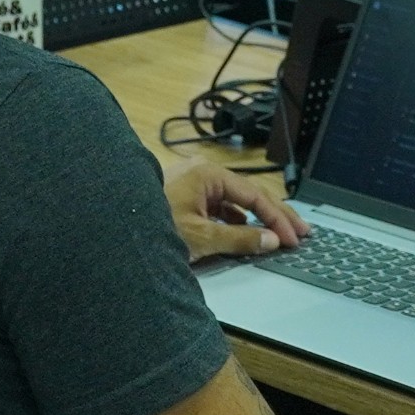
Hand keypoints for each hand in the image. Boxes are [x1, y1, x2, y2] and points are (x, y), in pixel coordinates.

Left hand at [166, 161, 306, 259]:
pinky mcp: (184, 198)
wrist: (112, 231)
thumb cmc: (152, 226)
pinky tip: (245, 233)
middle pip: (249, 195)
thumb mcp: (201, 237)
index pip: (255, 196)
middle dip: (276, 216)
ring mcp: (192, 184)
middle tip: (301, 233)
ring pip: (234, 202)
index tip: (293, 238)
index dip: (278, 219)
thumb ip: (240, 238)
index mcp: (209, 174)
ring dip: (256, 219)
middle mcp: (202, 174)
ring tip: (278, 235)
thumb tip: (270, 241)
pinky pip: (218, 207)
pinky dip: (235, 221)